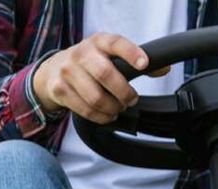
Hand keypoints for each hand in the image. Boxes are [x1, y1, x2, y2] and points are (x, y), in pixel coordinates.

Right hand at [33, 33, 161, 122]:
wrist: (53, 70)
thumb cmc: (88, 63)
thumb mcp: (108, 55)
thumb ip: (134, 61)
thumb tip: (164, 68)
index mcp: (98, 42)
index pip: (115, 43)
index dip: (130, 52)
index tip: (144, 63)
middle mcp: (82, 54)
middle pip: (106, 75)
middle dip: (124, 93)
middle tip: (131, 99)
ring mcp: (69, 72)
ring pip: (97, 98)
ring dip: (113, 109)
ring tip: (118, 108)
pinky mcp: (61, 90)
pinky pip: (87, 111)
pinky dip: (101, 117)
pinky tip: (107, 115)